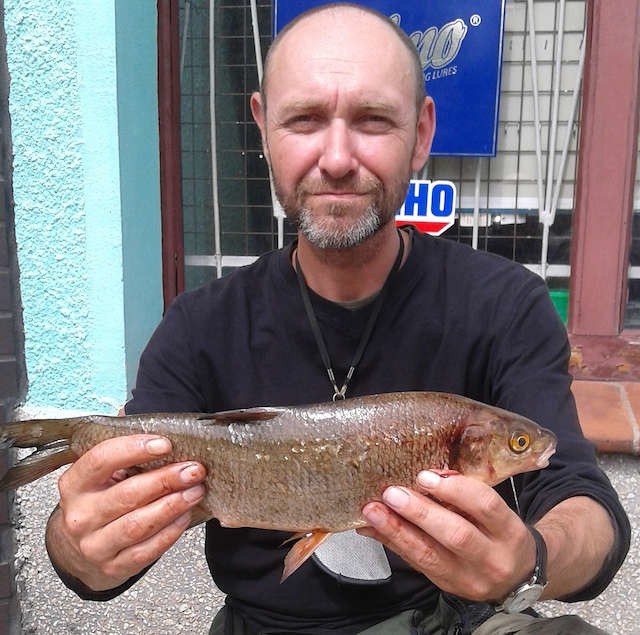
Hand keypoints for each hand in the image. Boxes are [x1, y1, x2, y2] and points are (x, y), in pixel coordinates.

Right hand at [46, 434, 205, 591]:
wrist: (78, 551)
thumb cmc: (99, 500)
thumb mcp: (100, 474)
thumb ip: (119, 446)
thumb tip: (133, 409)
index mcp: (75, 483)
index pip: (101, 460)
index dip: (134, 449)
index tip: (165, 443)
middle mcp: (80, 515)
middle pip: (127, 494)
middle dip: (166, 480)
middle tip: (195, 469)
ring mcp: (94, 545)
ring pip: (138, 525)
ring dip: (173, 505)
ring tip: (196, 490)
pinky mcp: (112, 568)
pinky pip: (146, 551)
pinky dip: (170, 533)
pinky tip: (185, 517)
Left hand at [358, 470, 536, 602]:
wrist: (516, 579)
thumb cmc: (498, 533)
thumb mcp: (495, 513)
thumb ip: (465, 494)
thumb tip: (423, 476)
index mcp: (509, 531)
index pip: (485, 506)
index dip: (455, 489)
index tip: (425, 476)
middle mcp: (492, 558)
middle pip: (456, 534)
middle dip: (419, 513)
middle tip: (391, 493)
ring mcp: (469, 578)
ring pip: (430, 555)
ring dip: (396, 530)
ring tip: (373, 511)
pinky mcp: (447, 587)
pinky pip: (415, 564)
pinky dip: (391, 544)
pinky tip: (371, 529)